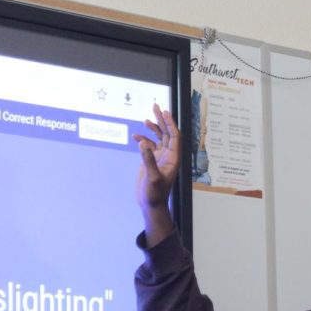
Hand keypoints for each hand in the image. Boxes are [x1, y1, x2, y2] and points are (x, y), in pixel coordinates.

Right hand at [133, 103, 179, 245]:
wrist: (151, 204)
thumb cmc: (155, 194)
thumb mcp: (151, 177)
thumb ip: (148, 160)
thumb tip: (144, 143)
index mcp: (173, 158)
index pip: (174, 137)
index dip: (170, 124)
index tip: (165, 112)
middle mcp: (169, 156)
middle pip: (167, 134)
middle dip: (162, 120)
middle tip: (156, 107)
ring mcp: (160, 158)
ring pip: (158, 138)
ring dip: (154, 128)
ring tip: (147, 118)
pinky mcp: (152, 161)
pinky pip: (149, 146)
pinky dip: (143, 140)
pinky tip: (136, 136)